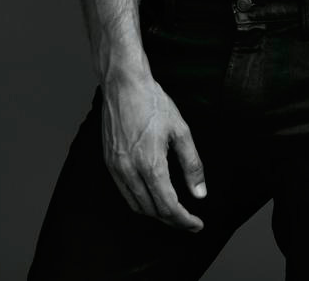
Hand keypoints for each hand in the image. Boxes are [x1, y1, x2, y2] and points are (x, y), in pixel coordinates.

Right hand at [101, 76, 206, 231]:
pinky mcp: (109, 161)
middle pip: (151, 210)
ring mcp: (116, 167)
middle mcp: (129, 170)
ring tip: (173, 211)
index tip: (196, 224)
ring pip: (136, 205)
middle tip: (188, 220)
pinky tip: (152, 195)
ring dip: (155, 213)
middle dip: (172, 220)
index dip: (184, 220)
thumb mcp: (181, 130)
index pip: (168, 207)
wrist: (123, 83)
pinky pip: (124, 192)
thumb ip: (192, 164)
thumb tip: (199, 193)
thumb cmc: (152, 102)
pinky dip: (140, 201)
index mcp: (150, 164)